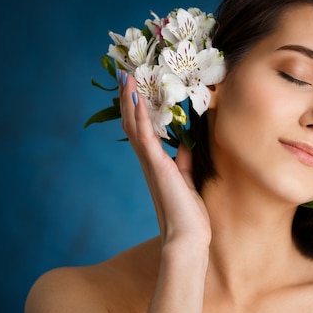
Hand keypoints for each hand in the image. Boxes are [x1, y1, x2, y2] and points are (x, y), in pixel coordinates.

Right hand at [118, 70, 210, 250]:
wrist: (187, 238)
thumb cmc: (189, 215)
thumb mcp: (188, 180)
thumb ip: (184, 161)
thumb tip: (185, 142)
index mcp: (154, 164)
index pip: (141, 130)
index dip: (135, 108)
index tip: (134, 87)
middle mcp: (148, 161)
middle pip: (131, 122)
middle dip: (127, 98)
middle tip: (124, 73)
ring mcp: (150, 163)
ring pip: (133, 125)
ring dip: (129, 100)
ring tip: (126, 76)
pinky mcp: (157, 166)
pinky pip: (144, 136)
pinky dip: (139, 116)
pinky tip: (136, 97)